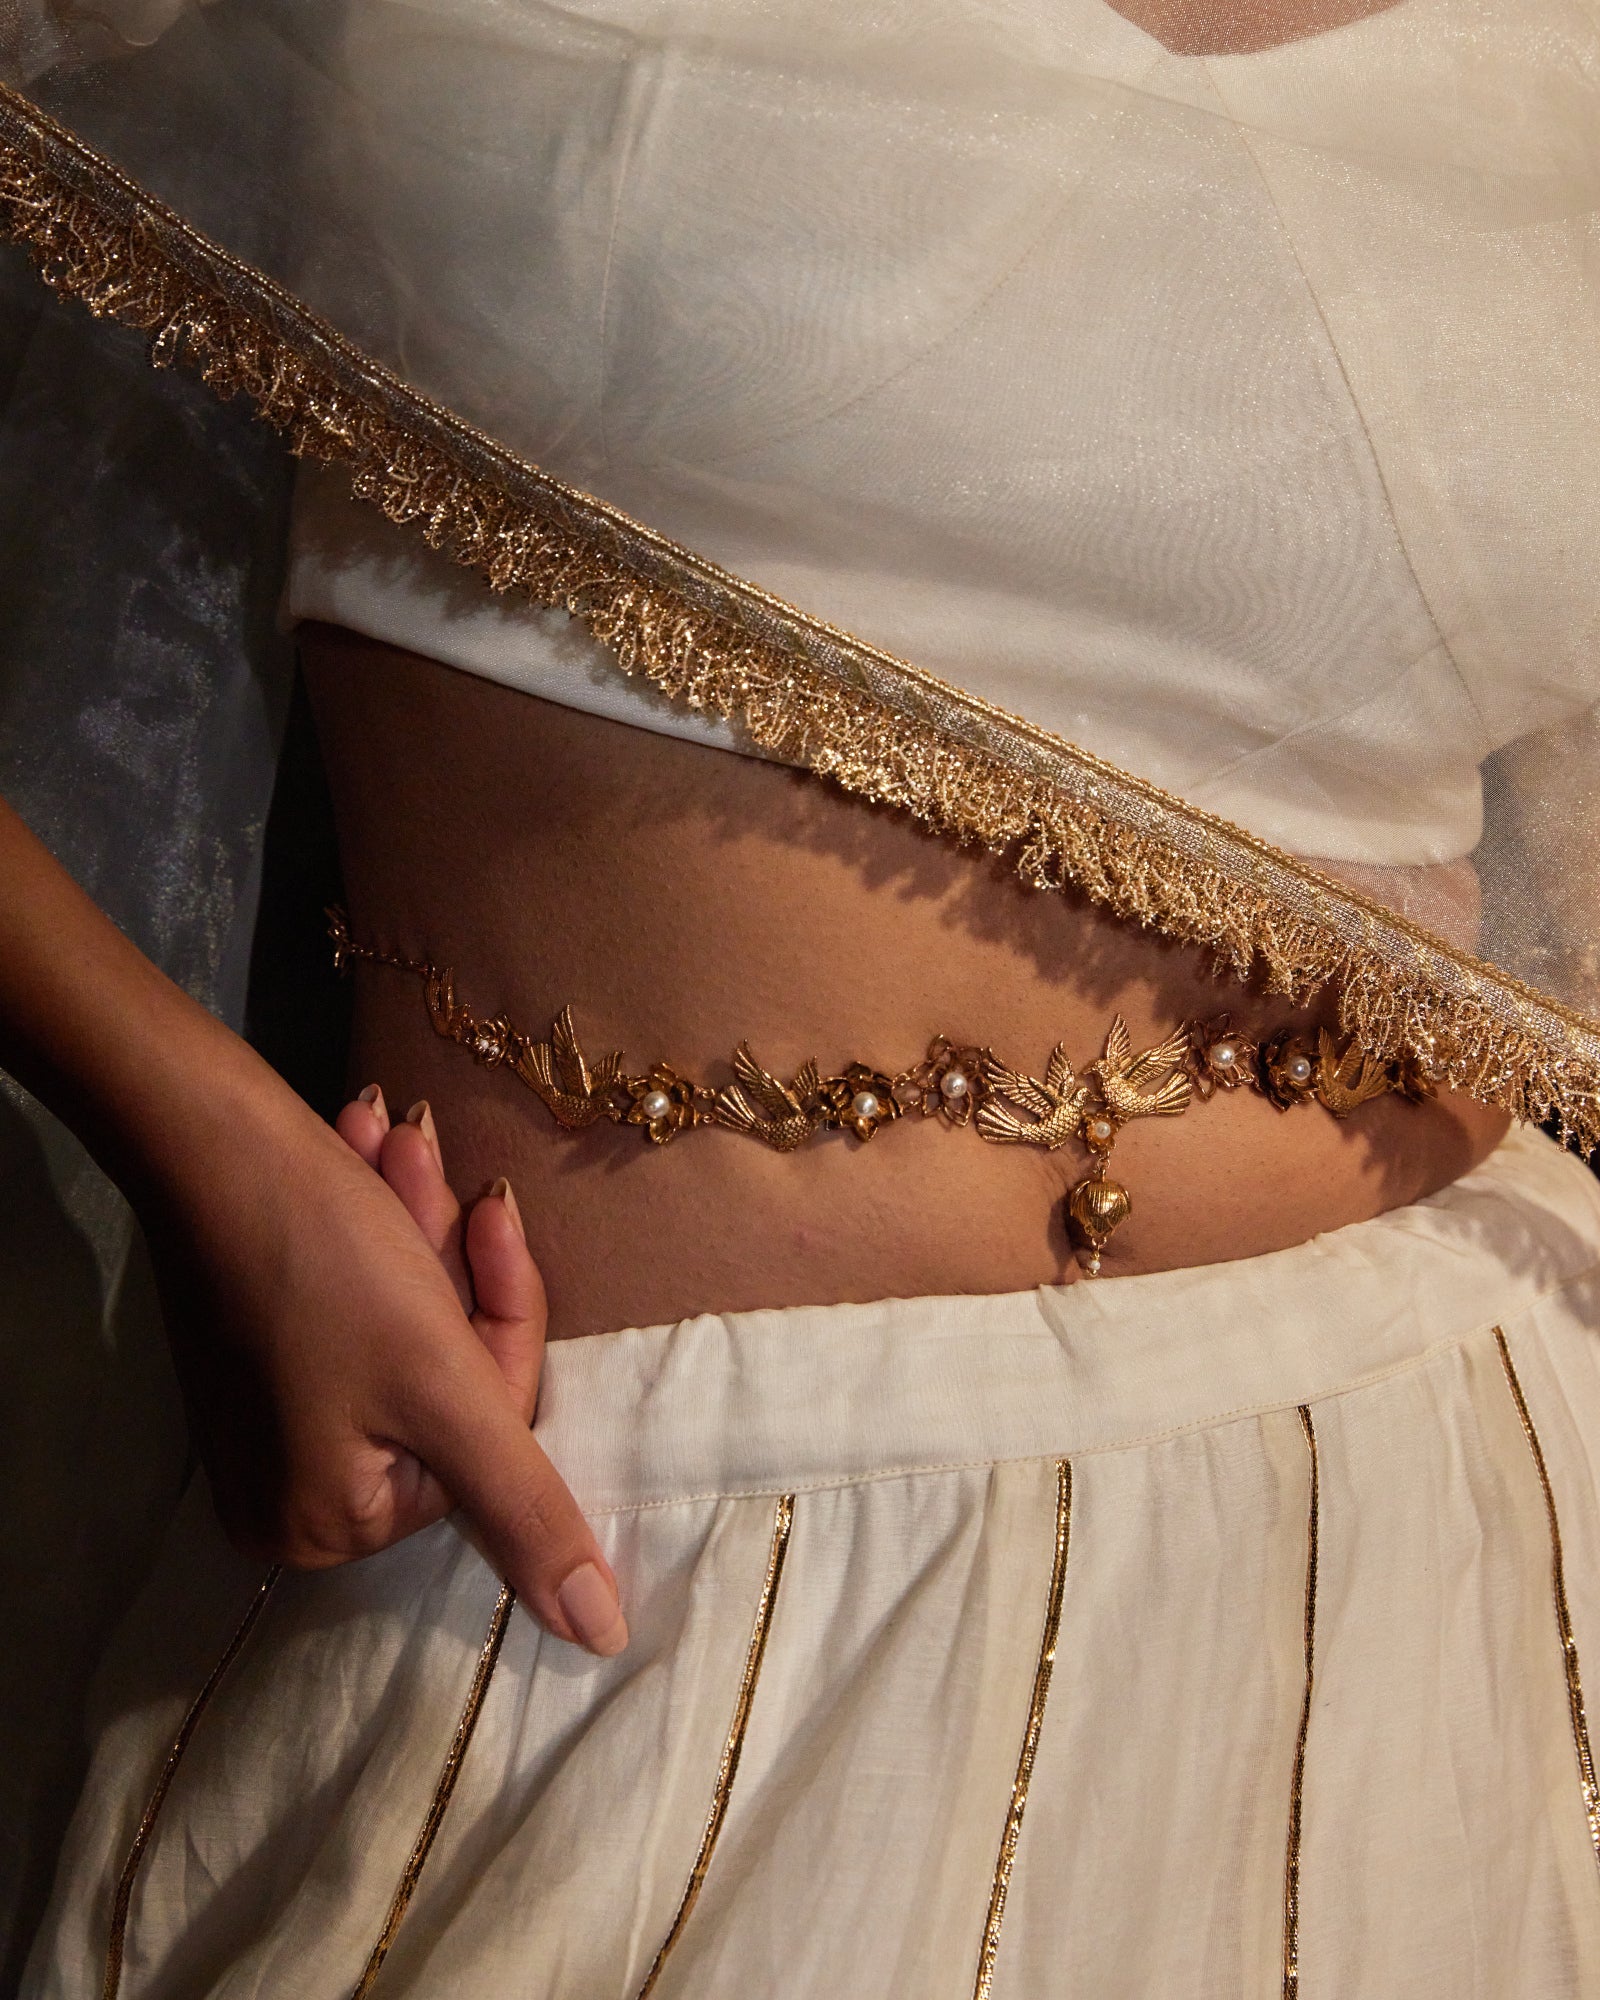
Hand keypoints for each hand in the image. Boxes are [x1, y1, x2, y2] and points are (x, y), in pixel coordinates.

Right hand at [141, 1077, 626, 1656]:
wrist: (201, 1134)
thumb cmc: (325, 1261)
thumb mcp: (443, 1388)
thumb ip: (524, 1511)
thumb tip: (602, 1638)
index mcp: (332, 1524)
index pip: (485, 1434)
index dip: (501, 1315)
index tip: (491, 1213)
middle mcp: (293, 1491)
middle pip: (449, 1378)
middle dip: (450, 1260)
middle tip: (425, 1156)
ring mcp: (274, 1417)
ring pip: (413, 1322)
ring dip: (417, 1225)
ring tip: (394, 1137)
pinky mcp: (263, 1346)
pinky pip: (363, 1297)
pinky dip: (379, 1225)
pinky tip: (368, 1148)